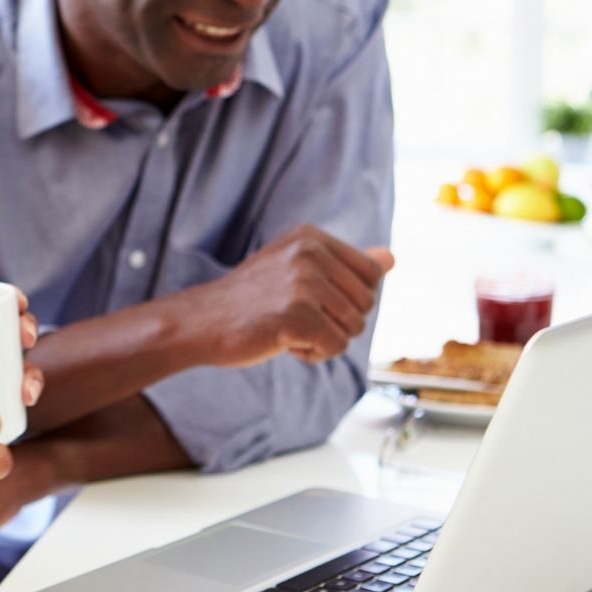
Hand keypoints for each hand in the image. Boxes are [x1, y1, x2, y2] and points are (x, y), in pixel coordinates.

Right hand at [197, 227, 393, 366]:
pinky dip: (313, 354)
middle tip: (297, 319)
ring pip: (353, 327)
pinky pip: (335, 347)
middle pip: (366, 303)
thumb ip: (345, 264)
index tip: (314, 302)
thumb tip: (391, 258)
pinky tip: (284, 343)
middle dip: (338, 321)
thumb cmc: (250, 299)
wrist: (201, 321)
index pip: (371, 274)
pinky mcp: (296, 316)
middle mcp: (310, 253)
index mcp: (311, 237)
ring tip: (288, 330)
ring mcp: (303, 283)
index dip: (350, 299)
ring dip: (325, 339)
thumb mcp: (297, 270)